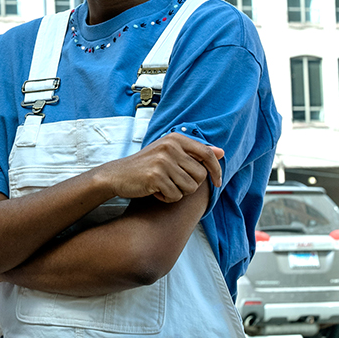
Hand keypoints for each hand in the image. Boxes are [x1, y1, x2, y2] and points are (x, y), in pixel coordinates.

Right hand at [98, 133, 223, 203]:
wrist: (117, 175)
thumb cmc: (146, 165)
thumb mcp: (170, 152)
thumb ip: (195, 152)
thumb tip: (221, 152)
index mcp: (175, 139)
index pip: (207, 154)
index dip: (216, 170)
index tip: (217, 182)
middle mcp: (170, 147)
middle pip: (200, 175)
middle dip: (190, 185)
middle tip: (174, 183)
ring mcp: (162, 161)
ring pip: (190, 188)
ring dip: (179, 192)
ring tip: (164, 186)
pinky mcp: (155, 177)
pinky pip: (175, 196)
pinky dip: (167, 198)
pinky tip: (155, 192)